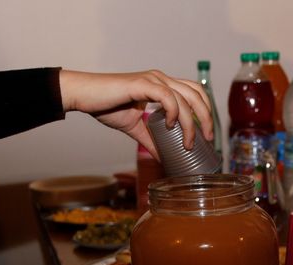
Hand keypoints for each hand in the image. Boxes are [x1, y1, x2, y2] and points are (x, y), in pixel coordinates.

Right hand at [59, 69, 212, 158]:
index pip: (194, 92)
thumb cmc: (105, 106)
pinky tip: (170, 125)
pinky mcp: (142, 84)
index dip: (205, 110)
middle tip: (208, 138)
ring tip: (189, 140)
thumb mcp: (134, 128)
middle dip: (207, 117)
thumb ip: (150, 140)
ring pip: (185, 97)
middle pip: (197, 93)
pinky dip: (173, 112)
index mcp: (162, 85)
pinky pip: (167, 96)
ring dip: (191, 121)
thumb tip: (163, 157)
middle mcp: (161, 79)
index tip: (207, 133)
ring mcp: (152, 79)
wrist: (84, 96)